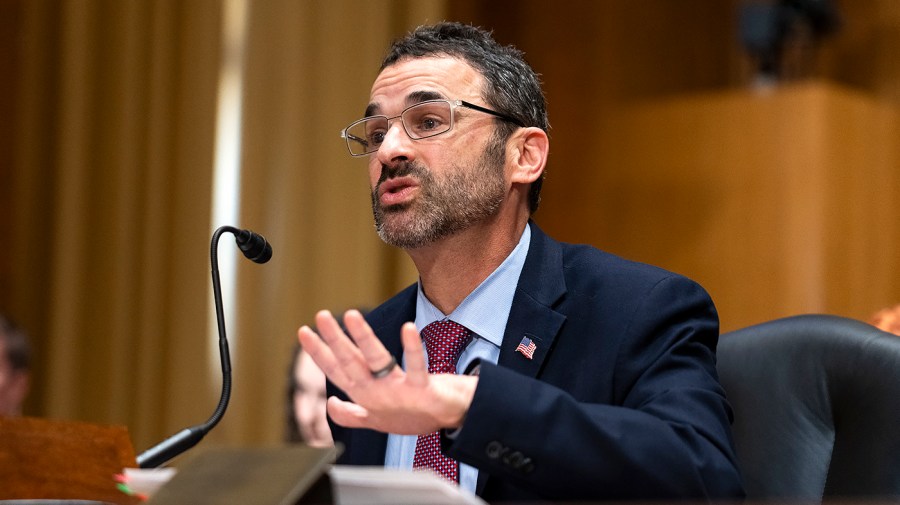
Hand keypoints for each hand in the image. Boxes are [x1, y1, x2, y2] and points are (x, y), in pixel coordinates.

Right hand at [297, 309, 477, 434]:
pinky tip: (408, 327)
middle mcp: (376, 393)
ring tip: (353, 315)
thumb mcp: (374, 420)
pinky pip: (416, 366)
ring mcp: (397, 391)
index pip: (336, 371)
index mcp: (364, 396)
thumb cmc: (411, 416)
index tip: (304, 331)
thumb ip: (350, 414)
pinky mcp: (421, 389)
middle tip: (322, 315)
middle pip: (351, 362)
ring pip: (377, 361)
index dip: (319, 353)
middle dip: (335, 339)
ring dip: (364, 338)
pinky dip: (412, 348)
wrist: (445, 420)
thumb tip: (330, 404)